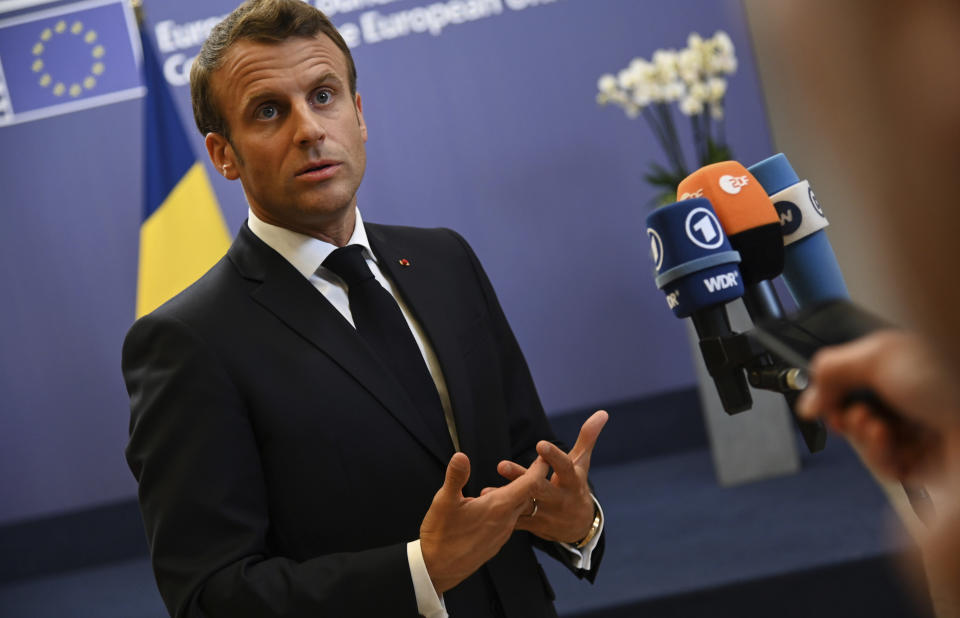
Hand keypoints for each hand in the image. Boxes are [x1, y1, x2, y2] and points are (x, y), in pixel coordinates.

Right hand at [420, 451, 547, 594]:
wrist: (438, 570)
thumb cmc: (441, 535)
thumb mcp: (444, 502)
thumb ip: (456, 477)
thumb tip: (461, 456)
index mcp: (498, 507)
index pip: (529, 485)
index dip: (539, 469)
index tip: (546, 457)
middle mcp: (506, 521)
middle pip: (528, 496)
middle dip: (531, 480)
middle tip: (534, 466)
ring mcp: (502, 534)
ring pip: (519, 509)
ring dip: (519, 495)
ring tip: (515, 482)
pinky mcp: (496, 543)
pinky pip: (510, 521)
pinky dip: (509, 509)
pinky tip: (497, 506)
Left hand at [488, 409, 608, 543]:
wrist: (579, 526)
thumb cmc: (576, 485)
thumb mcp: (582, 463)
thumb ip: (587, 438)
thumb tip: (602, 412)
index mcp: (572, 482)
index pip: (564, 468)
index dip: (553, 457)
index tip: (540, 444)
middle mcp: (559, 499)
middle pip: (540, 488)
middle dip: (523, 478)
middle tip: (503, 465)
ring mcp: (546, 514)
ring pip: (524, 505)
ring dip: (506, 497)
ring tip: (487, 491)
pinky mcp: (533, 526)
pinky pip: (515, 520)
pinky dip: (500, 513)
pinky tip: (483, 504)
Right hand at [797, 330, 959, 481]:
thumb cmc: (947, 379)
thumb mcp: (878, 356)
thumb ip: (831, 370)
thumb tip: (807, 401)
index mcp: (904, 368)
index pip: (856, 383)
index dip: (835, 393)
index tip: (824, 400)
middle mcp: (912, 401)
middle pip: (858, 416)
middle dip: (847, 416)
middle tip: (850, 414)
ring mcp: (920, 433)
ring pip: (870, 444)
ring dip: (863, 437)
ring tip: (873, 427)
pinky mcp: (928, 466)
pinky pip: (888, 467)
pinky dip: (880, 456)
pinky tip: (888, 441)